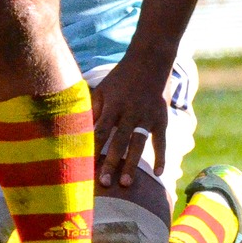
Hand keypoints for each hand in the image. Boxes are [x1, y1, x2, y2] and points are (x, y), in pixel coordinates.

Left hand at [92, 54, 175, 190]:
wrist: (150, 60)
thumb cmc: (121, 77)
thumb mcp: (103, 89)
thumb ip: (92, 110)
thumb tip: (79, 131)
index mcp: (113, 104)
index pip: (100, 130)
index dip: (92, 149)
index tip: (84, 167)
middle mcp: (131, 111)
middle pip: (118, 140)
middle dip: (111, 162)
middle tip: (104, 183)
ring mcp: (148, 115)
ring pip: (139, 143)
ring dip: (132, 164)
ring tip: (126, 183)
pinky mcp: (162, 117)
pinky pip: (162, 140)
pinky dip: (162, 156)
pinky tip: (158, 173)